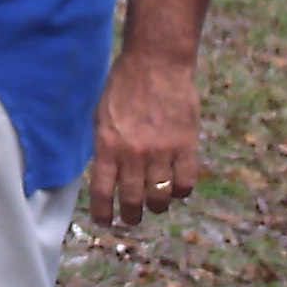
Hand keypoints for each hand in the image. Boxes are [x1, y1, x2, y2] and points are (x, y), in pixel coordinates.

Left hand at [87, 48, 199, 228]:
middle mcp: (133, 153)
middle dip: (131, 216)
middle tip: (133, 218)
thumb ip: (104, 147)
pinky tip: (176, 187)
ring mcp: (161, 151)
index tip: (106, 222)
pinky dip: (181, 192)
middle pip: (133, 200)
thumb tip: (106, 176)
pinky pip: (186, 183)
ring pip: (160, 197)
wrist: (156, 64)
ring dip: (157, 206)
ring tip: (156, 204)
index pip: (102, 192)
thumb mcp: (101, 116)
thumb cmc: (123, 86)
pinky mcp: (185, 145)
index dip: (104, 213)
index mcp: (107, 145)